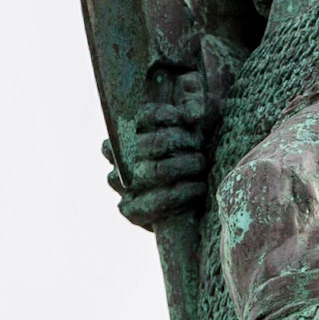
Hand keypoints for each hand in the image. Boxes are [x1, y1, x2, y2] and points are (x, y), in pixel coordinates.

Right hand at [103, 72, 209, 229]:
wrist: (185, 200)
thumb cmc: (187, 152)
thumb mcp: (189, 125)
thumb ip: (192, 107)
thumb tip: (193, 113)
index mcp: (122, 135)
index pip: (136, 117)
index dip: (162, 115)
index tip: (185, 118)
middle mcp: (117, 160)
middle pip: (150, 144)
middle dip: (181, 141)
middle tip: (199, 143)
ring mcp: (122, 187)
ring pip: (156, 171)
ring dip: (187, 165)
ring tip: (202, 163)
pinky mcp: (130, 211)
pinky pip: (157, 202)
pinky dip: (184, 193)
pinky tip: (198, 187)